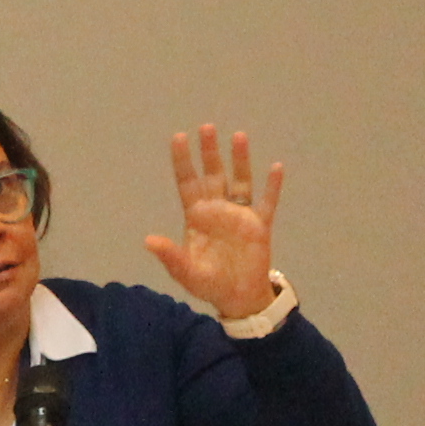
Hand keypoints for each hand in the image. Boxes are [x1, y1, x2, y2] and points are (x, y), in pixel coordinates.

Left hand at [144, 124, 284, 322]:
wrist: (238, 298)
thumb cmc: (209, 283)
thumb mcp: (185, 272)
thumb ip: (170, 255)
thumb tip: (148, 240)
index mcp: (197, 217)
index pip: (188, 182)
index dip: (183, 161)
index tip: (179, 137)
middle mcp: (217, 210)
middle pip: (213, 175)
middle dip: (209, 152)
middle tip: (206, 127)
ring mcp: (240, 215)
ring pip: (240, 181)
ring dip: (240, 160)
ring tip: (239, 135)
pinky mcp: (260, 226)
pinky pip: (267, 202)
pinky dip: (272, 186)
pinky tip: (276, 167)